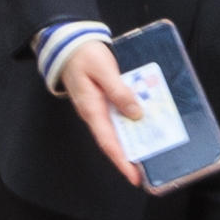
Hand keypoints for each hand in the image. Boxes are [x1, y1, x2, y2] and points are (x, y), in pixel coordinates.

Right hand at [53, 38, 152, 184]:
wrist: (68, 43)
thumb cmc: (84, 54)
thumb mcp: (103, 69)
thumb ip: (119, 90)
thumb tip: (136, 113)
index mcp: (92, 109)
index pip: (108, 142)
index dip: (122, 161)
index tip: (135, 177)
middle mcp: (94, 113)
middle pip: (113, 141)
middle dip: (130, 157)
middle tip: (150, 170)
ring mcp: (98, 108)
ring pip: (116, 130)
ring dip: (132, 141)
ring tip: (151, 150)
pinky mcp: (102, 100)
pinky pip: (117, 117)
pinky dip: (130, 123)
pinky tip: (144, 124)